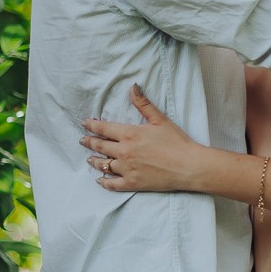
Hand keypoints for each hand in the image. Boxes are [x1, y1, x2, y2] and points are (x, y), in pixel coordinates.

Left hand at [81, 85, 203, 192]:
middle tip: (82, 140)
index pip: (104, 129)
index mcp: (129, 134)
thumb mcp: (159, 119)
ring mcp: (126, 169)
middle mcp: (124, 152)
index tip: (85, 124)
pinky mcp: (132, 183)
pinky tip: (100, 180)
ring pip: (103, 165)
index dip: (92, 126)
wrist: (188, 166)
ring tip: (89, 158)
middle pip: (100, 146)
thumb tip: (133, 87)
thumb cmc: (176, 142)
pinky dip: (104, 182)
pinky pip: (112, 184)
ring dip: (94, 161)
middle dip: (89, 142)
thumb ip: (143, 104)